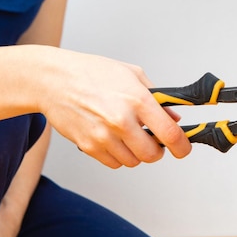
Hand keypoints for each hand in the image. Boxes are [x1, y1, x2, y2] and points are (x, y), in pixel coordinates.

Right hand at [38, 48, 191, 167]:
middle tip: (152, 139)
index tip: (183, 148)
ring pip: (133, 161)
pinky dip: (118, 156)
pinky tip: (113, 138)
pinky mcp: (88, 146)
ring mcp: (103, 135)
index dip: (182, 146)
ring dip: (136, 152)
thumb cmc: (92, 73)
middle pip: (152, 154)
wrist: (53, 80)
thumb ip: (157, 99)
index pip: (170, 134)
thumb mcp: (133, 75)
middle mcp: (121, 120)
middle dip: (157, 149)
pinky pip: (114, 163)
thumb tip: (174, 119)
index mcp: (138, 100)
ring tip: (128, 134)